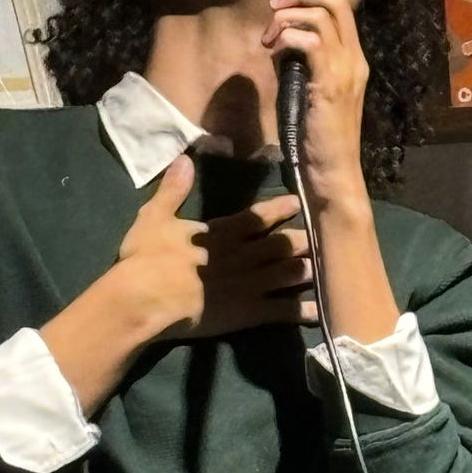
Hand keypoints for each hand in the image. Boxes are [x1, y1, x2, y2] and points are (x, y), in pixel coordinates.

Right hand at [117, 154, 316, 339]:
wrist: (144, 299)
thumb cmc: (145, 259)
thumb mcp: (154, 217)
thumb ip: (173, 189)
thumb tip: (184, 159)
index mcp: (223, 232)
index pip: (258, 217)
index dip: (279, 209)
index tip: (298, 203)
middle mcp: (243, 255)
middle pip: (283, 245)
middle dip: (304, 240)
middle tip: (324, 237)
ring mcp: (249, 285)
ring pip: (288, 273)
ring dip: (309, 270)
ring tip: (327, 267)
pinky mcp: (248, 313)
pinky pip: (282, 311)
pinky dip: (302, 311)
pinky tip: (319, 311)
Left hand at [261, 0, 370, 205]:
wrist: (332, 171)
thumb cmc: (318, 138)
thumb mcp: (309, 92)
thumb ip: (299, 65)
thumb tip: (279, 44)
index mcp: (353, 60)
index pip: (341, 9)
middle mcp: (355, 60)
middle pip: (336, 3)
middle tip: (274, 0)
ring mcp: (346, 71)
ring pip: (322, 18)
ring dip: (289, 17)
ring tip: (269, 34)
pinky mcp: (330, 85)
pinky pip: (312, 43)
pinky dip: (289, 37)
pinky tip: (274, 49)